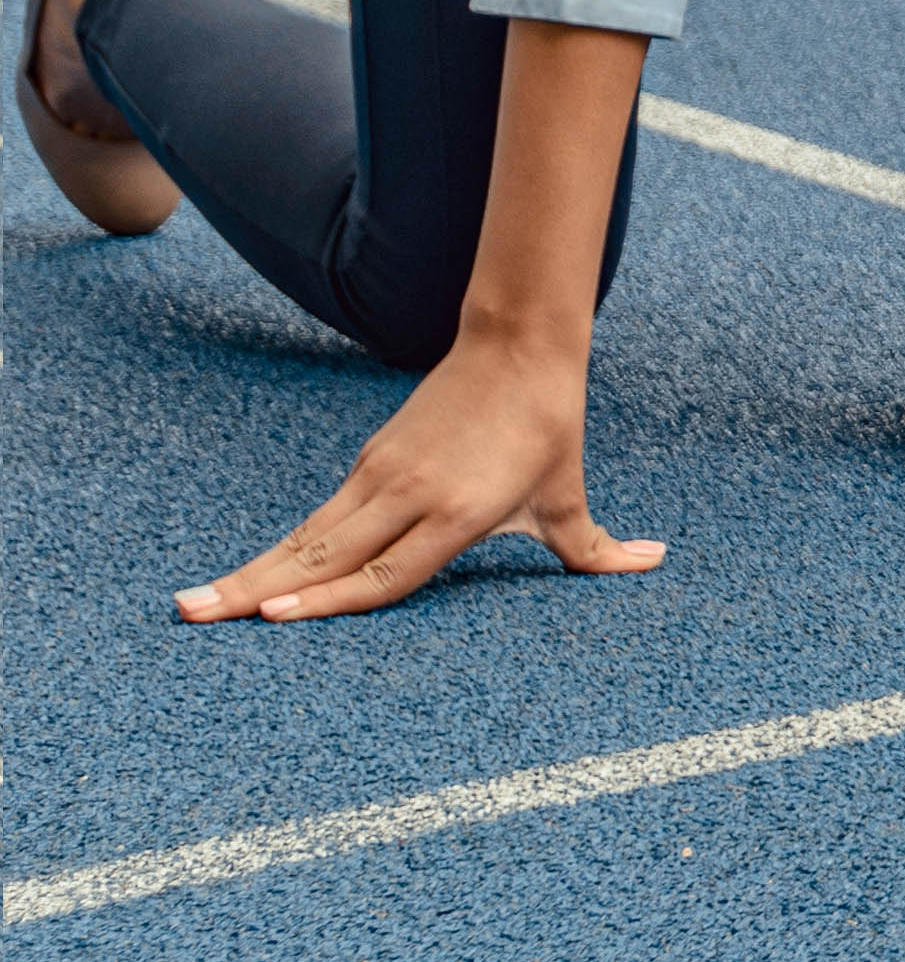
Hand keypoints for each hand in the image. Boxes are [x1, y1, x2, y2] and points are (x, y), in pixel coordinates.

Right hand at [180, 330, 658, 622]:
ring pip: (308, 536)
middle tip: (194, 618)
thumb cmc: (546, 427)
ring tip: (194, 605)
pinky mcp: (370, 461)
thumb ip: (596, 546)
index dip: (330, 599)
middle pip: (324, 557)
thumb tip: (655, 563)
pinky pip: (320, 517)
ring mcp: (382, 476)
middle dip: (257, 591)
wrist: (520, 344)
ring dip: (251, 571)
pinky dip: (280, 548)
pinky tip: (246, 576)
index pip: (385, 572)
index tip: (274, 615)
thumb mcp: (568, 494)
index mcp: (459, 510)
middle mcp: (411, 495)